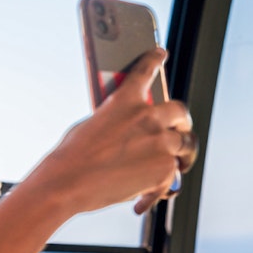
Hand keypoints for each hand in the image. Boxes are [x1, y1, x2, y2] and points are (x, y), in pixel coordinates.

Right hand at [35, 48, 196, 214]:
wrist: (67, 183)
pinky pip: (171, 176)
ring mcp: (160, 142)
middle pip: (180, 111)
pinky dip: (157, 189)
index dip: (154, 59)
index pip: (145, 70)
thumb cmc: (70, 157)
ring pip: (185, 145)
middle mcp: (148, 117)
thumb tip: (130, 134)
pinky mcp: (164, 169)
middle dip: (182, 121)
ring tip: (174, 164)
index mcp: (124, 100)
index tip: (159, 53)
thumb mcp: (90, 126)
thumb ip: (116, 122)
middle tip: (180, 129)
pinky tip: (141, 199)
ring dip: (181, 154)